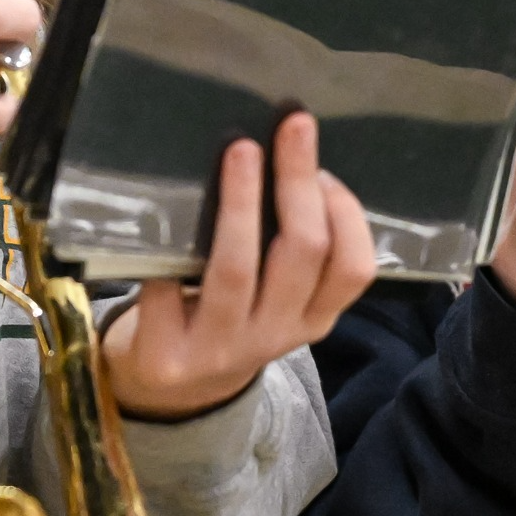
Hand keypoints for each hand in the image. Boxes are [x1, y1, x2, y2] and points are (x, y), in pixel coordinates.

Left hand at [101, 112, 375, 418]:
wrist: (168, 390)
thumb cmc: (225, 316)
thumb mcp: (274, 298)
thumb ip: (287, 251)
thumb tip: (294, 158)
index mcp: (314, 320)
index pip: (352, 269)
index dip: (345, 213)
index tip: (325, 166)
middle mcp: (276, 336)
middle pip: (301, 252)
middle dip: (297, 181)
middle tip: (291, 124)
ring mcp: (221, 348)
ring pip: (238, 267)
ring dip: (241, 202)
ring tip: (241, 150)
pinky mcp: (168, 354)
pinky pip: (169, 287)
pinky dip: (167, 250)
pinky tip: (162, 214)